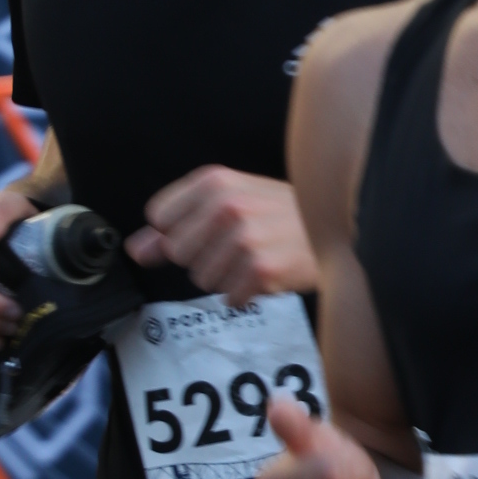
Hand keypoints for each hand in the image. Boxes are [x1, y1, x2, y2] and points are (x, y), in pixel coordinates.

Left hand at [128, 164, 317, 300]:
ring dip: (227, 277)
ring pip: (202, 279)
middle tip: (239, 245)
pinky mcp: (261, 269)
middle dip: (203, 257)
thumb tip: (136, 250)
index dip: (180, 230)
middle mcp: (227, 205)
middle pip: (178, 253)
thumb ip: (178, 224)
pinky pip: (229, 297)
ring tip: (255, 258)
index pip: (160, 218)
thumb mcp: (230, 202)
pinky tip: (265, 275)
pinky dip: (245, 294)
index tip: (209, 229)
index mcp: (215, 181)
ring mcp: (244, 238)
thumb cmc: (284, 215)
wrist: (341, 229)